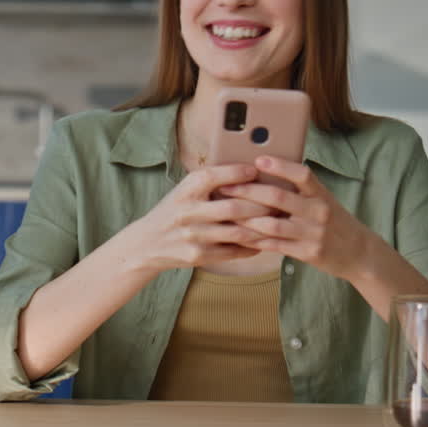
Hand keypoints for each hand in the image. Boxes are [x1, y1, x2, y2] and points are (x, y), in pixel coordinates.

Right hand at [129, 163, 275, 271]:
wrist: (147, 243)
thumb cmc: (174, 211)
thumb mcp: (184, 191)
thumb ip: (209, 182)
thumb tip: (249, 172)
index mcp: (185, 190)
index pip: (213, 176)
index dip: (237, 172)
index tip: (257, 170)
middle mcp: (188, 211)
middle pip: (234, 207)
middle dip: (261, 204)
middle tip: (280, 201)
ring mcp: (193, 236)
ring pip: (238, 232)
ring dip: (262, 228)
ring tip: (278, 222)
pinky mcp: (198, 256)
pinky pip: (234, 251)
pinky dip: (252, 247)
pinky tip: (264, 241)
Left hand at [220, 155, 376, 281]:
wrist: (361, 253)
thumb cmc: (334, 221)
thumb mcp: (324, 200)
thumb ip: (300, 190)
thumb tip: (264, 171)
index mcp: (322, 195)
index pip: (303, 175)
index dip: (280, 166)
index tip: (258, 160)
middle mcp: (318, 212)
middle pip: (278, 198)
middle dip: (248, 191)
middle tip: (225, 186)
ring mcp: (313, 234)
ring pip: (272, 224)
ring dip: (245, 218)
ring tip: (225, 212)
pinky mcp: (308, 253)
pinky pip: (275, 245)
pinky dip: (255, 240)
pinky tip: (239, 235)